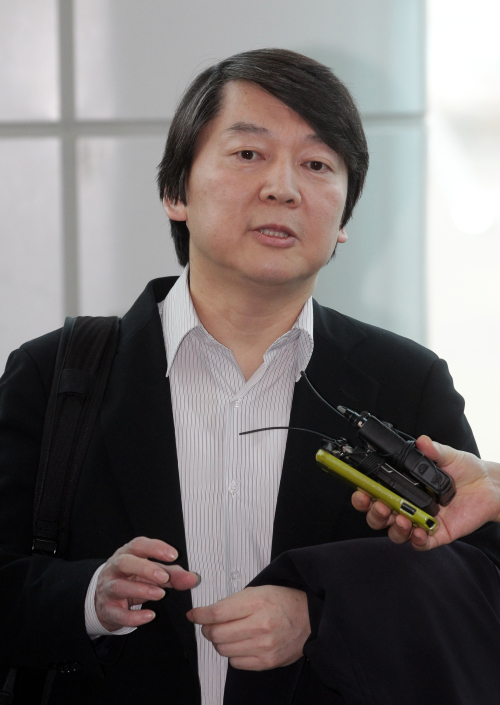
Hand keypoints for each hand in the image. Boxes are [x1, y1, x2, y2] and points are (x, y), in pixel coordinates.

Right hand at [95, 536, 198, 631]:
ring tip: (160, 594)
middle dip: (145, 568)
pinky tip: (149, 616)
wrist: (104, 598)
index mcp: (127, 554)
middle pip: (124, 562)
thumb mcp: (152, 573)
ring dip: (141, 590)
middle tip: (164, 577)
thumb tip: (193, 579)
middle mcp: (115, 568)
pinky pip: (118, 613)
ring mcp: (108, 589)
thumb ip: (173, 574)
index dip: (155, 548)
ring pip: (119, 586)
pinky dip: (134, 616)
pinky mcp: (107, 609)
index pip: (138, 545)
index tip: (173, 555)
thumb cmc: (132, 579)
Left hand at [186, 585, 309, 669]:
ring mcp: (263, 646)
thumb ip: (232, 602)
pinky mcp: (267, 662)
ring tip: (228, 634)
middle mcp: (259, 625)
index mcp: (256, 602)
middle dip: (208, 629)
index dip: (200, 615)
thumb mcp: (258, 591)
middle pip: (217, 634)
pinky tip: (241, 644)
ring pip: (223, 650)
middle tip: (210, 625)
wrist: (309, 618)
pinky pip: (236, 662)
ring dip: (219, 642)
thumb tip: (207, 614)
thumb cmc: (283, 601)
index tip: (194, 615)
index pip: (217, 613)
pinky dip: (233, 654)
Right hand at [352, 435, 499, 549]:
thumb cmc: (465, 470)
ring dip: (393, 527)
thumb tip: (422, 441)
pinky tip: (418, 530)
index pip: (376, 492)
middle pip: (379, 516)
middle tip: (379, 504)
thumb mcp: (448, 456)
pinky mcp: (436, 534)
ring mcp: (419, 521)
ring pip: (395, 532)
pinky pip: (420, 544)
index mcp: (403, 486)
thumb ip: (433, 450)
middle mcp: (407, 505)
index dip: (364, 493)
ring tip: (401, 518)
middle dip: (373, 513)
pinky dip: (415, 540)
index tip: (361, 490)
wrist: (488, 486)